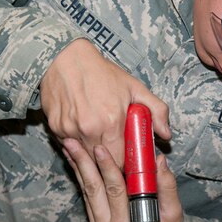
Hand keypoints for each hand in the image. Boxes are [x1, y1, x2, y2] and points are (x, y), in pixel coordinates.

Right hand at [40, 39, 170, 165]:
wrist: (66, 58)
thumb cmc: (102, 73)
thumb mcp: (134, 87)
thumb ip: (156, 111)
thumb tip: (166, 134)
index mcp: (111, 122)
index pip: (120, 161)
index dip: (125, 163)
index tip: (128, 159)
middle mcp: (89, 129)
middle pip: (102, 162)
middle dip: (110, 161)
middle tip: (116, 151)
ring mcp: (69, 130)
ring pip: (84, 156)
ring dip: (93, 153)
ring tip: (99, 140)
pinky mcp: (55, 128)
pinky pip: (69, 146)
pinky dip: (78, 144)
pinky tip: (83, 131)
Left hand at [62, 137, 182, 221]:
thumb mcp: (174, 213)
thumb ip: (167, 186)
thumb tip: (159, 160)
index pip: (114, 190)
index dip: (106, 167)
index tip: (100, 148)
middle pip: (93, 190)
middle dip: (83, 163)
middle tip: (73, 142)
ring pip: (87, 195)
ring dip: (78, 170)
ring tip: (70, 149)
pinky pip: (88, 202)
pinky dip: (83, 182)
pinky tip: (78, 166)